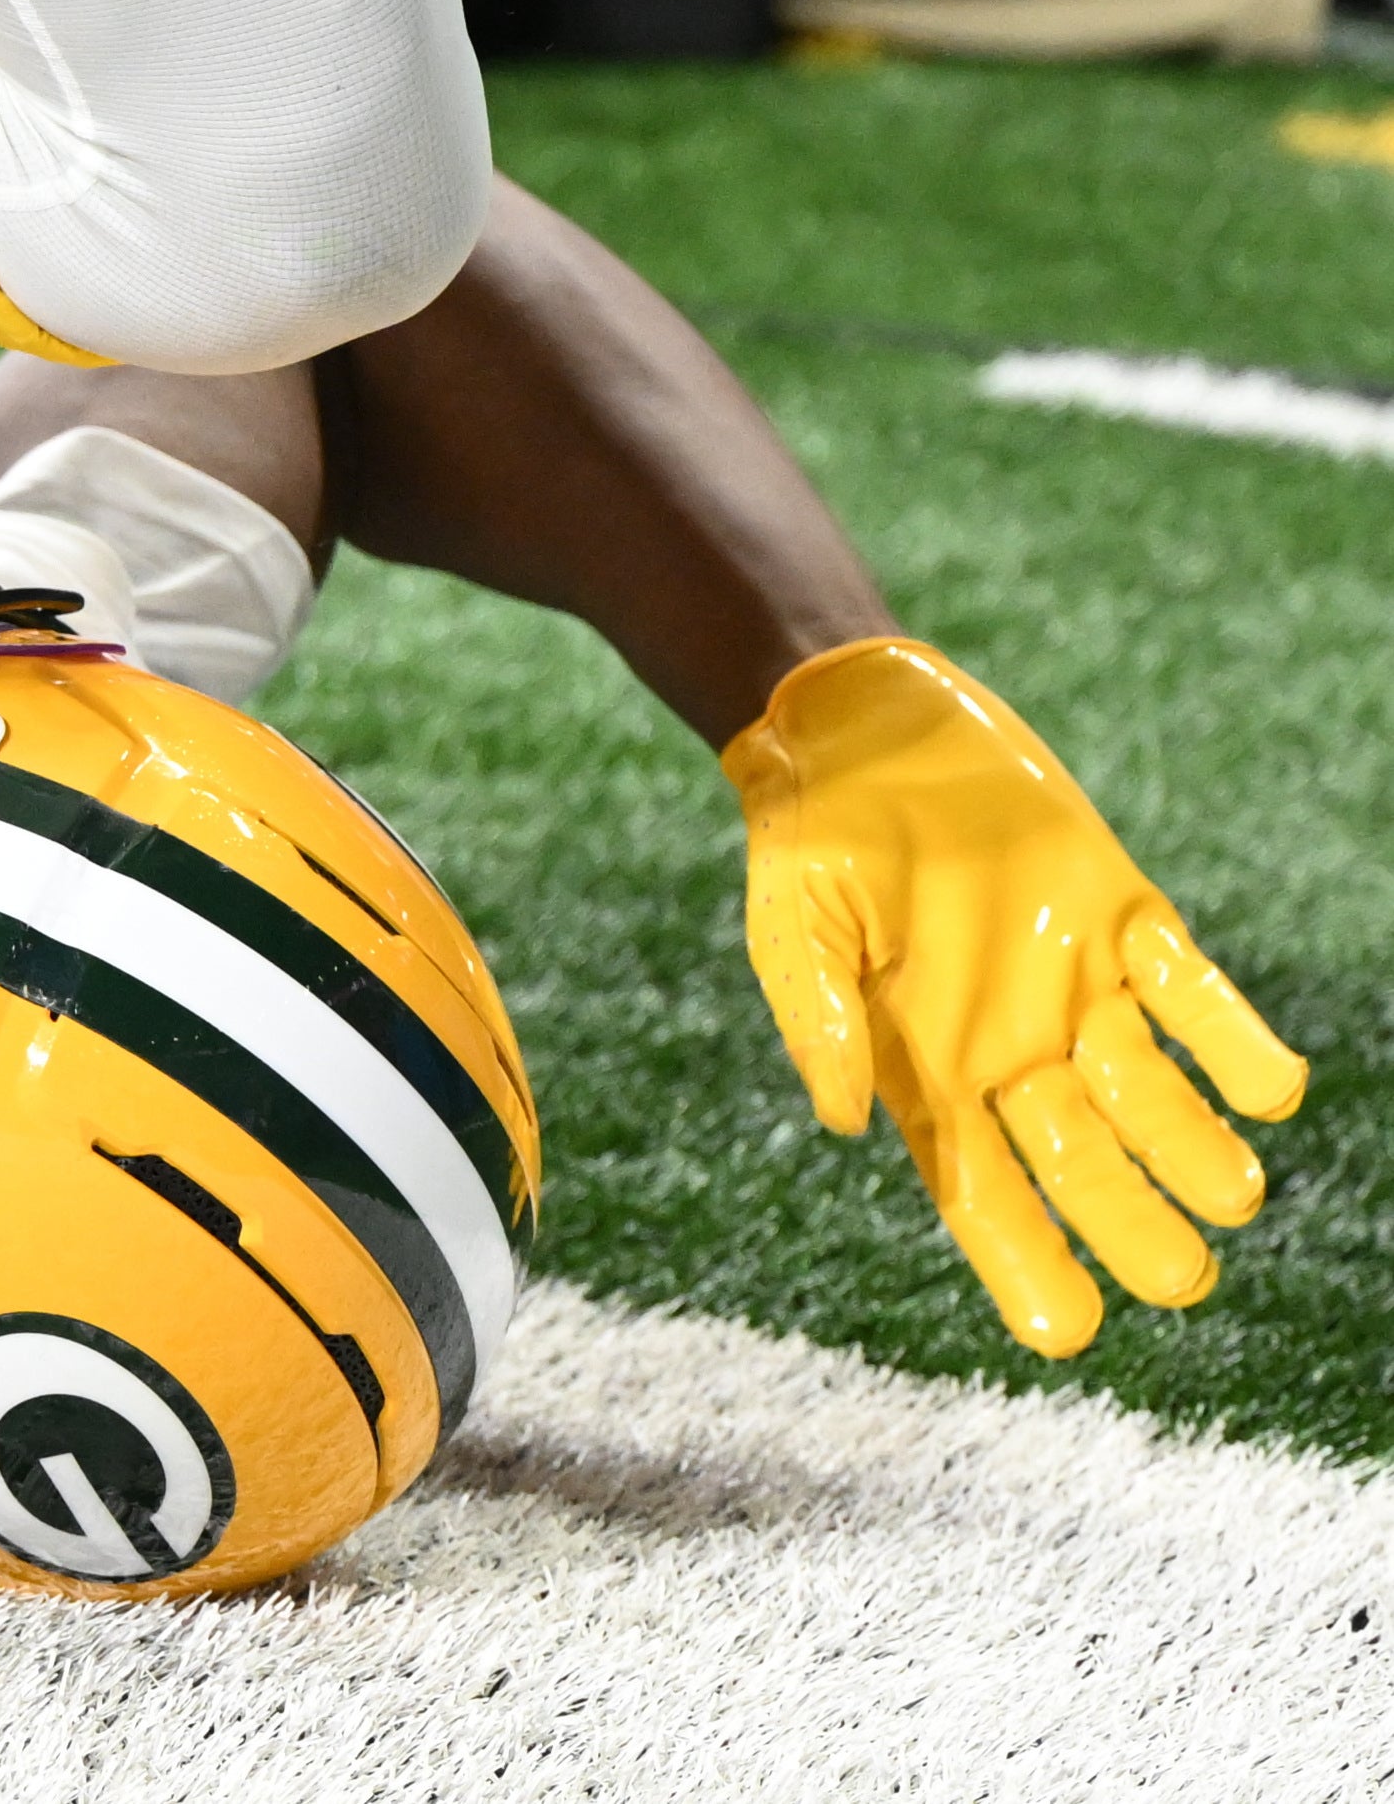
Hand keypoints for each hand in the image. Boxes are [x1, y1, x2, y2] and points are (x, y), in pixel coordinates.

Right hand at [727, 638, 1305, 1356]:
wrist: (866, 730)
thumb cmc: (810, 837)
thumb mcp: (791, 923)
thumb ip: (813, 1015)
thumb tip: (839, 1118)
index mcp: (924, 1070)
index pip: (979, 1192)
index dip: (1023, 1263)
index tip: (1068, 1333)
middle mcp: (1011, 1048)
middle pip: (1082, 1165)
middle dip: (1131, 1227)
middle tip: (1183, 1280)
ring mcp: (1076, 989)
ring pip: (1150, 1098)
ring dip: (1192, 1148)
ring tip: (1234, 1197)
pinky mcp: (1128, 921)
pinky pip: (1196, 997)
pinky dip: (1234, 1044)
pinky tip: (1273, 1091)